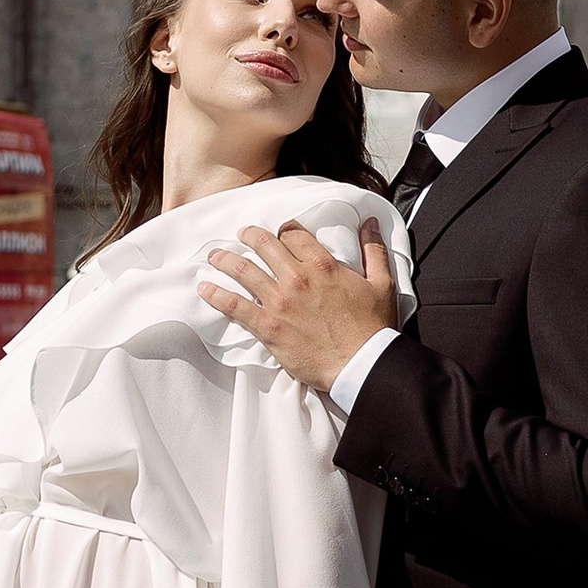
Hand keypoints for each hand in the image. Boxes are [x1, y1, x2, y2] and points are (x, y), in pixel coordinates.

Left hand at [201, 218, 395, 392]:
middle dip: (250, 236)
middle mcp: (297, 277)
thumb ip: (374, 250)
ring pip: (244, 270)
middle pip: (265, 245)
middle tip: (242, 235)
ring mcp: (279, 301)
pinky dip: (217, 296)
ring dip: (225, 260)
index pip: (294, 235)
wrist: (361, 364)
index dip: (284, 230)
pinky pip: (235, 306)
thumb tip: (370, 223)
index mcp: (322, 264)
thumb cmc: (372, 328)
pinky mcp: (268, 326)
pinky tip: (205, 290)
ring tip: (215, 257)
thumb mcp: (381, 283)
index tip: (279, 231)